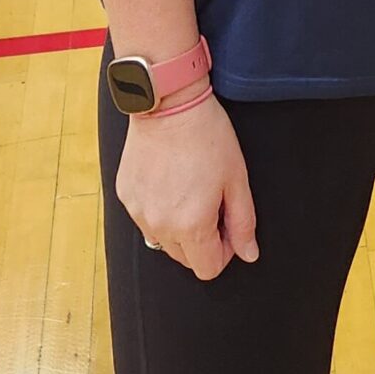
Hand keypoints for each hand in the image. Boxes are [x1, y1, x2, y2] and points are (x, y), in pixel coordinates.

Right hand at [116, 93, 259, 280]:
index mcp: (191, 225)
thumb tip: (249, 255)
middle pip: (184, 258)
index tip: (228, 226)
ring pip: (163, 240)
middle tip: (212, 203)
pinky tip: (169, 180)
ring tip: (190, 188)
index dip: (224, 252)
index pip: (207, 269)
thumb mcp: (236, 177)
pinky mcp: (125, 196)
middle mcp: (159, 226)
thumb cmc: (208, 137)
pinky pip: (145, 218)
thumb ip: (243, 222)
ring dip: (179, 227)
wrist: (169, 104)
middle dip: (202, 240)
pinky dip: (159, 209)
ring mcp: (138, 213)